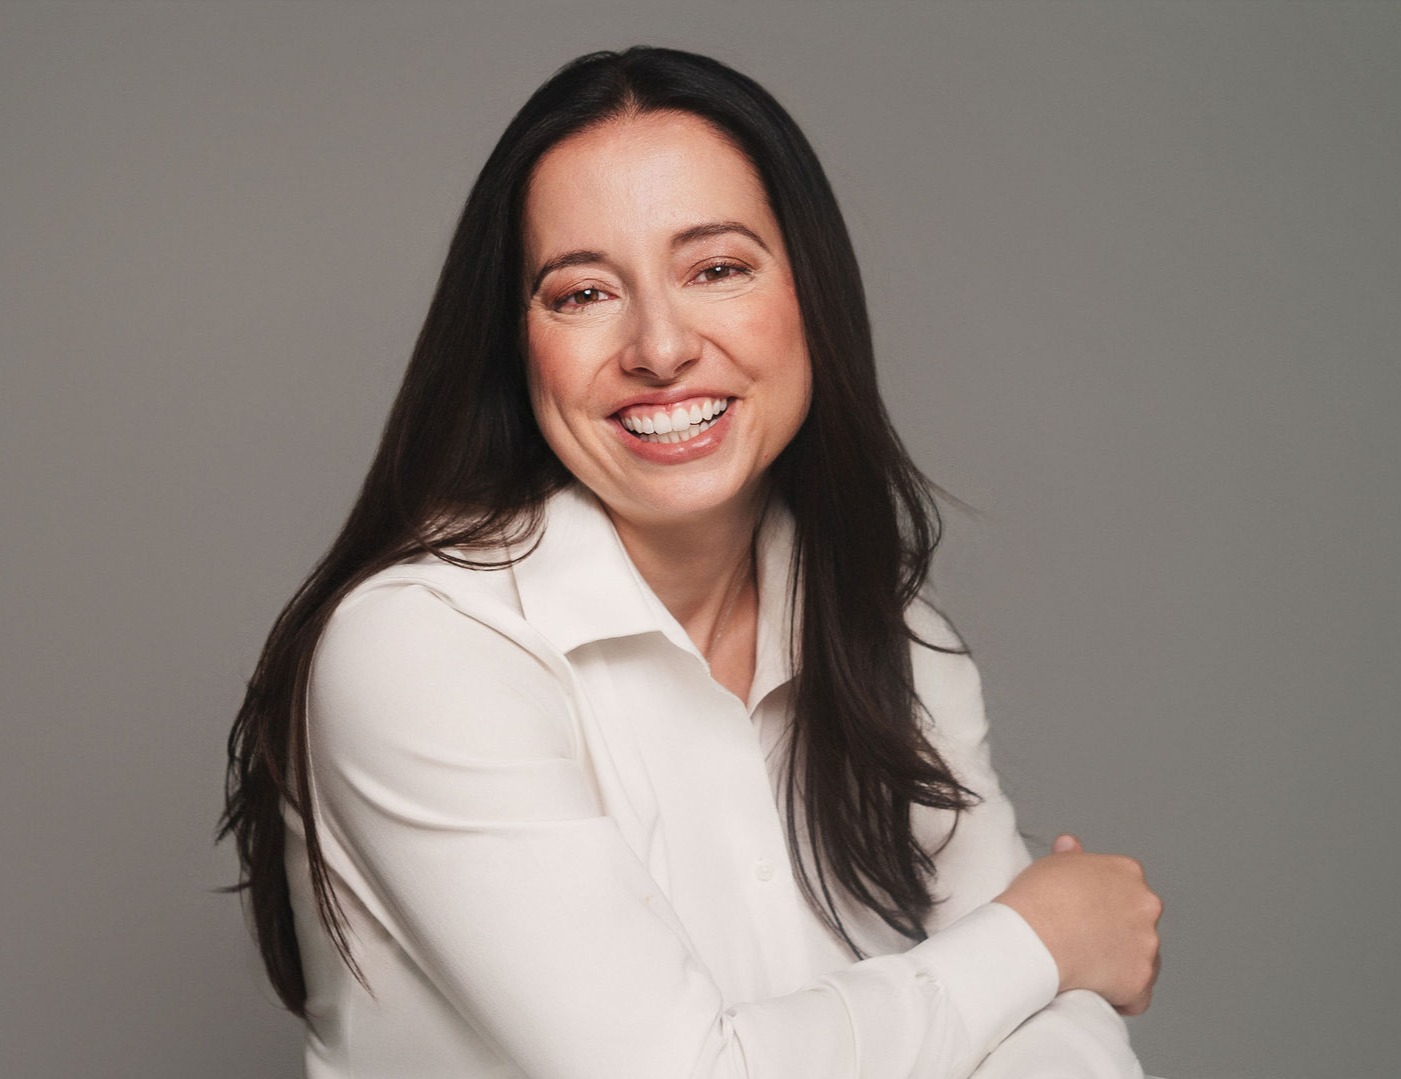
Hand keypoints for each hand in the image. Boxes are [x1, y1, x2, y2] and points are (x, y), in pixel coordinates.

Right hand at [995, 833, 1161, 1014]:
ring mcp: (1147, 943)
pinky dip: (1123, 998)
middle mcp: (1145, 904)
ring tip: (1087, 967)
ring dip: (1122, 965)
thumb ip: (1070, 856)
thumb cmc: (1036, 900)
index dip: (1106, 905)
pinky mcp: (1140, 979)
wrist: (1033, 938)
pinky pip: (1138, 996)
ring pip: (1143, 959)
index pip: (1128, 890)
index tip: (1086, 915)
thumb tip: (1070, 845)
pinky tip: (1097, 990)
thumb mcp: (1051, 864)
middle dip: (1119, 934)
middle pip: (1140, 924)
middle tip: (1084, 941)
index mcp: (1127, 872)